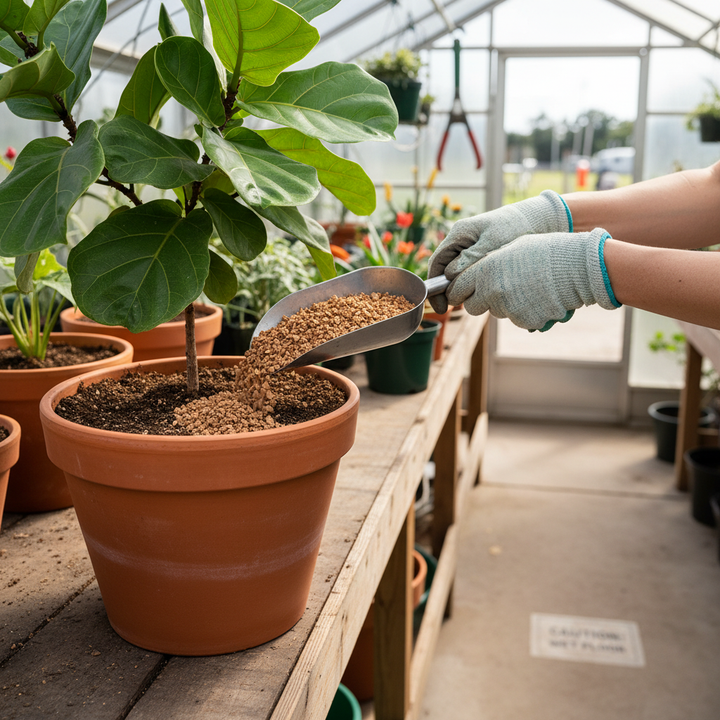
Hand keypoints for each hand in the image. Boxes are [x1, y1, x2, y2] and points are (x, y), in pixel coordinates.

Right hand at [427, 190, 571, 312]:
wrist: (537, 219)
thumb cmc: (515, 227)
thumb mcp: (493, 242)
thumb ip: (471, 258)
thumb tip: (451, 276)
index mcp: (458, 234)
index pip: (436, 263)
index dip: (434, 288)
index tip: (442, 307)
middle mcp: (460, 241)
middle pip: (445, 271)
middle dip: (449, 290)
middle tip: (460, 307)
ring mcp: (469, 248)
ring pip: (458, 274)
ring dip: (463, 287)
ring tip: (474, 299)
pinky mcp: (480, 255)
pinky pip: (471, 272)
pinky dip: (474, 283)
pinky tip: (484, 292)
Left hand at [445, 228, 621, 329]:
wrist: (577, 266)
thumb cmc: (546, 252)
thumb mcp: (511, 249)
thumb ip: (488, 264)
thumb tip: (473, 275)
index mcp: (485, 270)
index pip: (457, 289)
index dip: (457, 292)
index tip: (460, 292)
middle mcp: (492, 291)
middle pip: (472, 307)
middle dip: (478, 301)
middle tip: (493, 292)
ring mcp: (508, 308)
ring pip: (496, 312)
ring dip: (504, 304)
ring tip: (526, 287)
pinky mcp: (524, 321)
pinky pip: (517, 319)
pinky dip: (524, 312)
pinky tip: (538, 297)